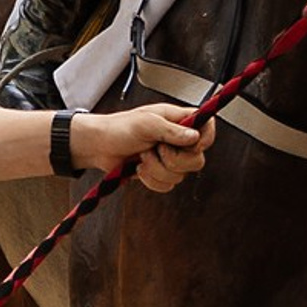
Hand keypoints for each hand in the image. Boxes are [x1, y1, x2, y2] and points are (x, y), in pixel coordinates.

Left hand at [79, 101, 209, 191]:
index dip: (205, 138)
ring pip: (181, 176)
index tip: (192, 144)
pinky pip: (168, 185)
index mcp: (178, 120)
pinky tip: (140, 169)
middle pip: (197, 160)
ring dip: (158, 170)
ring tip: (143, 157)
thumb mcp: (146, 123)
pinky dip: (152, 180)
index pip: (207, 127)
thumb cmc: (119, 128)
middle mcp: (177, 139)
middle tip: (157, 149)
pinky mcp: (160, 172)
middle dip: (175, 160)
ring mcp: (170, 157)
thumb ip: (171, 130)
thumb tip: (194, 137)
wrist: (99, 146)